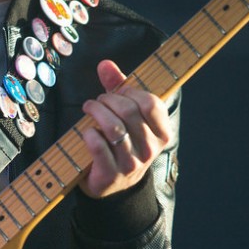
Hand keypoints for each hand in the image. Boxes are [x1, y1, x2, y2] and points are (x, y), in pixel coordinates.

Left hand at [79, 59, 172, 197]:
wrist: (112, 183)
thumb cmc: (121, 143)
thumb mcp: (126, 115)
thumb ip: (118, 87)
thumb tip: (105, 64)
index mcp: (162, 133)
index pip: (151, 103)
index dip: (130, 92)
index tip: (117, 92)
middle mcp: (150, 150)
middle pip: (128, 112)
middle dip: (108, 99)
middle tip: (98, 101)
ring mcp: (132, 164)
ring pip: (113, 127)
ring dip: (96, 112)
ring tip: (89, 108)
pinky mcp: (111, 173)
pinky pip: (98, 145)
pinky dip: (88, 134)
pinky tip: (86, 131)